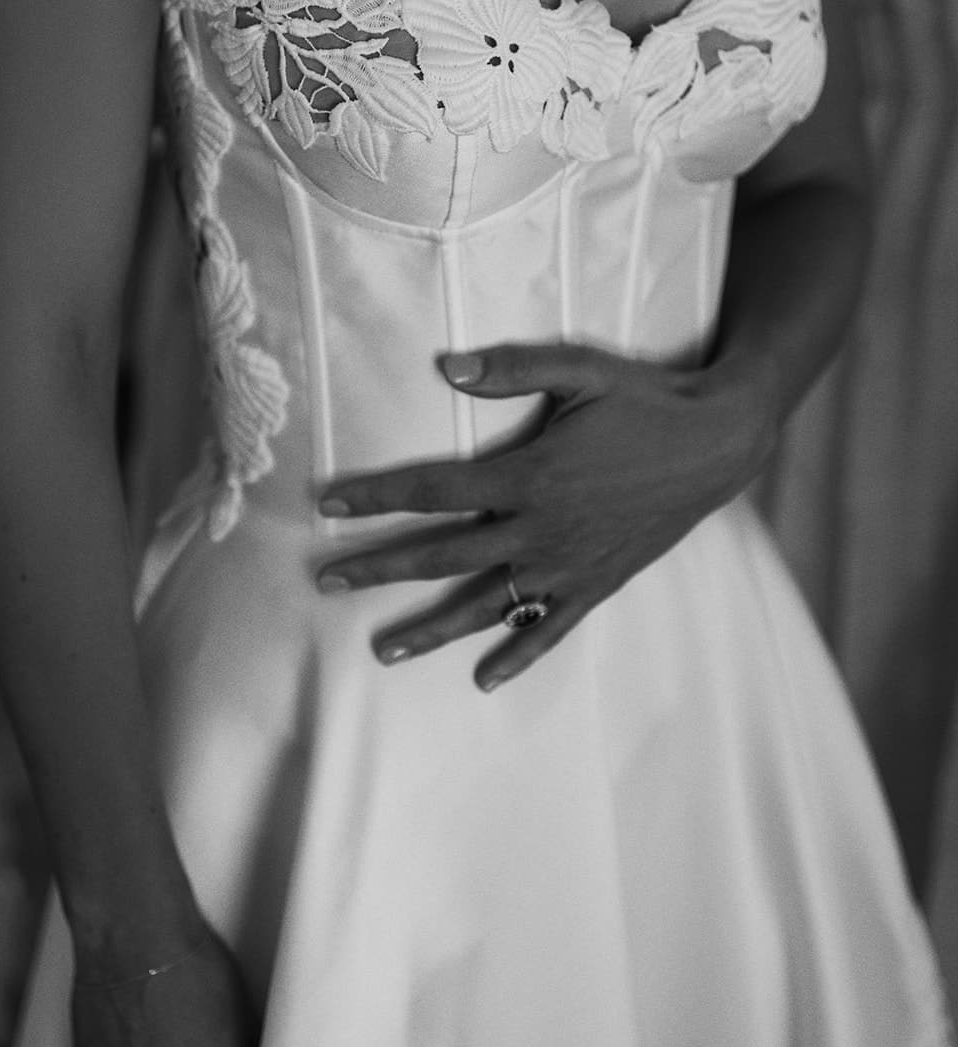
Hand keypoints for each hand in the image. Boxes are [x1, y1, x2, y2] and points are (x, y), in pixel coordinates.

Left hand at [317, 342, 773, 689]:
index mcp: (528, 474)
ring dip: (431, 630)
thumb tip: (445, 366)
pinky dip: (518, 654)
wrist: (719, 442)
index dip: (376, 496)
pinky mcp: (597, 584)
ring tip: (383, 651)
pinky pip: (550, 629)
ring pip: (485, 605)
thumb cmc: (646, 400)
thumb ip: (512, 369)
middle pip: (442, 556)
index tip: (328, 505)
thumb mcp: (581, 368)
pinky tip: (485, 679)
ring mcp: (568, 565)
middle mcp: (540, 529)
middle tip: (326, 580)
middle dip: (379, 567)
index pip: (432, 489)